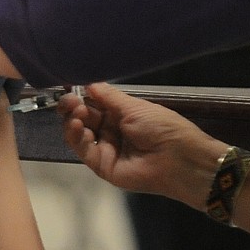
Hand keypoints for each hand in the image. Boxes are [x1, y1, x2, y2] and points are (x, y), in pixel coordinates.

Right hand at [58, 82, 225, 205]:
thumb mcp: (135, 107)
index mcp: (121, 115)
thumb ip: (108, 97)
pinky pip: (84, 151)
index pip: (94, 104)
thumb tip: (89, 83)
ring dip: (73, 121)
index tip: (71, 88)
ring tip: (76, 112)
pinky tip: (77, 125)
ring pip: (79, 134)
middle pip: (83, 118)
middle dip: (73, 107)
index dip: (81, 96)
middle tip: (70, 101)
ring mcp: (106, 149)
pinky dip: (76, 137)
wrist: (179, 159)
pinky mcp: (102, 166)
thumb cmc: (161, 127)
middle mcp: (112, 131)